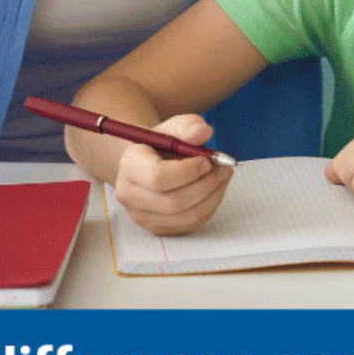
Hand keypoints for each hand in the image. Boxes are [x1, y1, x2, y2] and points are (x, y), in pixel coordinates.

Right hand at [113, 114, 233, 234]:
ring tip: (223, 177)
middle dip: (205, 186)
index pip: (157, 177)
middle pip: (173, 202)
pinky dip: (209, 208)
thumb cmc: (160, 144)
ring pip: (185, 216)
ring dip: (212, 197)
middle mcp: (129, 194)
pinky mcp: (156, 228)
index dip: (187, 171)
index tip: (207, 161)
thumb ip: (187, 126)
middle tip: (224, 169)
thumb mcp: (172, 128)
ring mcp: (142, 216)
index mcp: (130, 165)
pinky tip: (215, 190)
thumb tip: (204, 131)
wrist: (147, 163)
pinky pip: (189, 225)